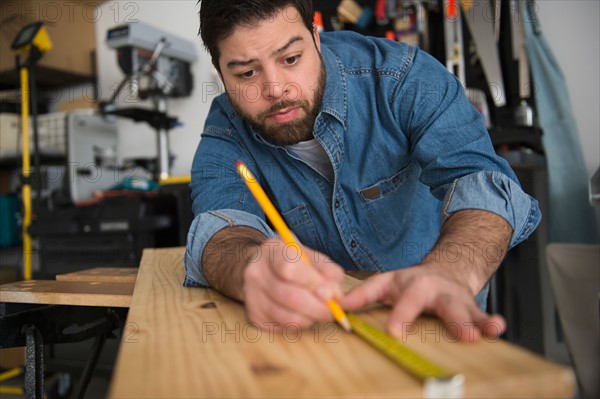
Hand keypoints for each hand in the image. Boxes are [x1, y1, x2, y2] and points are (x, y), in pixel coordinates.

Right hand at [242, 238, 344, 330]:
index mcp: (271, 251)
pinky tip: (304, 314)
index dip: (314, 284)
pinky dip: (301, 323)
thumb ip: (328, 272)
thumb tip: (335, 296)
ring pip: (289, 317)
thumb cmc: (293, 262)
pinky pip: (285, 327)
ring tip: (319, 311)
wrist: (263, 270)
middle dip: (319, 308)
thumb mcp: (311, 257)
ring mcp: (252, 296)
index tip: (332, 293)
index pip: (290, 269)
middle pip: (291, 297)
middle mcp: (255, 273)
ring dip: (312, 318)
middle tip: (333, 310)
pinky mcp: (255, 317)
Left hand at [341, 264, 505, 341]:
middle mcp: (429, 287)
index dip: (395, 313)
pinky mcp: (469, 307)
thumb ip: (363, 294)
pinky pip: (480, 315)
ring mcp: (451, 296)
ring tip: (474, 335)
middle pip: (426, 299)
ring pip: (459, 307)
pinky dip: (489, 322)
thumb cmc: (410, 283)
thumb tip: (338, 305)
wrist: (446, 270)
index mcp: (405, 283)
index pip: (393, 295)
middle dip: (429, 316)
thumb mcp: (385, 284)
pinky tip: (497, 329)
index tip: (395, 332)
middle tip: (431, 333)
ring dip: (467, 321)